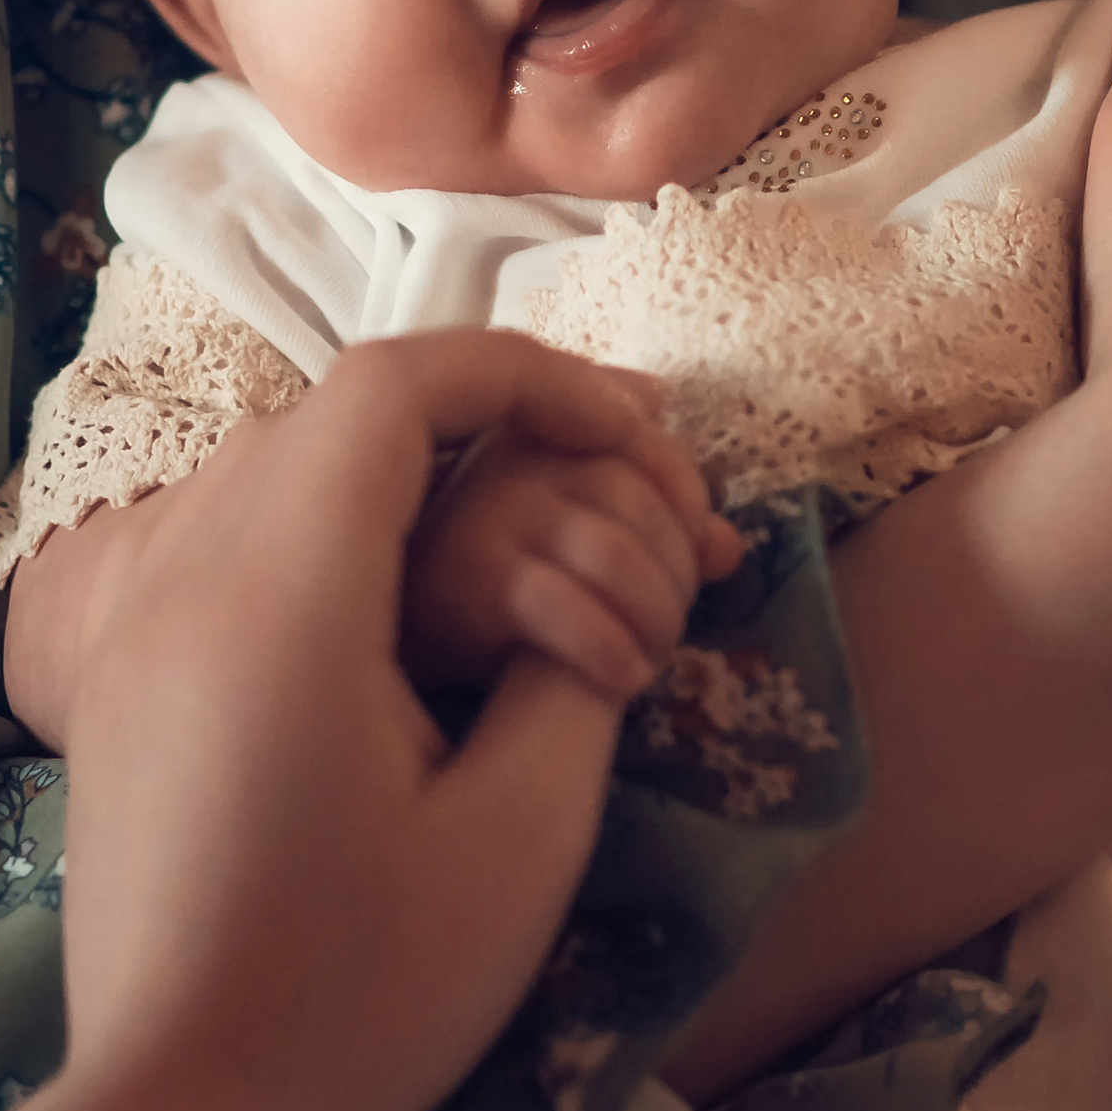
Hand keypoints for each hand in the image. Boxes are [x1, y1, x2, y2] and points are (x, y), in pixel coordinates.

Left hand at [0, 333, 688, 1110]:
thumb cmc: (363, 998)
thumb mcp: (520, 834)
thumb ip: (570, 677)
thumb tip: (587, 597)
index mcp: (281, 598)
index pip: (395, 386)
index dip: (526, 376)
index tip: (626, 430)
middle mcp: (185, 576)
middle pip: (339, 413)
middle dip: (483, 421)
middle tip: (603, 483)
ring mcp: (137, 625)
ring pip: (279, 464)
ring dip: (409, 473)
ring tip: (525, 535)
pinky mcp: (124, 677)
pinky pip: (230, 535)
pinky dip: (334, 528)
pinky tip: (415, 606)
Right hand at [404, 415, 742, 703]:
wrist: (382, 657)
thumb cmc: (484, 600)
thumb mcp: (573, 548)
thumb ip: (651, 529)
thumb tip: (729, 544)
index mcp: (537, 434)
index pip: (642, 437)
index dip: (687, 494)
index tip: (696, 552)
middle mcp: (508, 459)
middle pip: (637, 497)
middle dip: (677, 571)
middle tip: (669, 624)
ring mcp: (484, 515)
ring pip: (617, 553)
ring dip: (656, 615)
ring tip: (648, 657)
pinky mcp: (467, 581)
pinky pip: (571, 608)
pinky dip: (613, 648)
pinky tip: (621, 676)